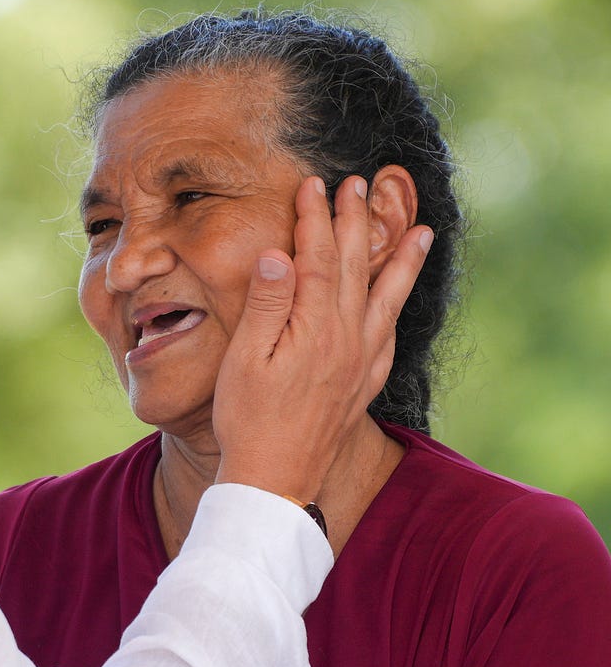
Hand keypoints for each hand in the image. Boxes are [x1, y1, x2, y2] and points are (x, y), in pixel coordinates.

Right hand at [214, 175, 431, 501]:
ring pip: (386, 298)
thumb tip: (279, 254)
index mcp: (314, 329)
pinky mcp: (363, 383)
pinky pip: (390, 334)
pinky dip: (399, 308)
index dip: (316, 219)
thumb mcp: (244, 359)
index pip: (318, 259)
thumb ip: (267, 304)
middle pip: (355, 268)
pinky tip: (400, 300)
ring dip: (401, 260)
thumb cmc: (247, 420)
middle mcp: (347, 340)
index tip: (313, 186)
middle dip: (356, 223)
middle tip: (358, 186)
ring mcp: (360, 362)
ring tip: (421, 231)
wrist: (275, 480)